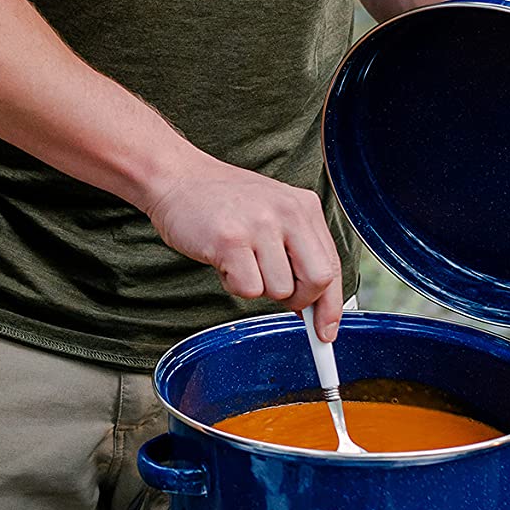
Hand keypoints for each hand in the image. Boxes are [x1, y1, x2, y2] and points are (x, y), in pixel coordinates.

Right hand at [146, 150, 344, 341]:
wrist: (177, 177)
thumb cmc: (223, 201)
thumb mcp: (272, 214)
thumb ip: (297, 252)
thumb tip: (313, 307)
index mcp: (304, 206)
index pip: (332, 265)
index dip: (331, 306)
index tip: (326, 331)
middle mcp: (288, 213)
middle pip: (317, 281)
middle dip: (298, 300)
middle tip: (273, 290)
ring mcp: (260, 226)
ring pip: (279, 290)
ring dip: (257, 287)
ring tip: (239, 261)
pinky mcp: (231, 241)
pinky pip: (248, 290)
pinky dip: (234, 285)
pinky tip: (223, 262)